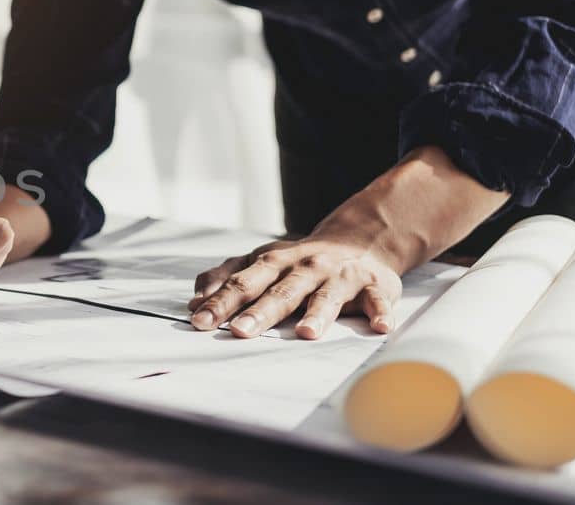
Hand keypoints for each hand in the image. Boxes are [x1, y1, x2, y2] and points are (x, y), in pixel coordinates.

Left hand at [189, 146, 509, 338]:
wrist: (358, 241)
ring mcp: (340, 275)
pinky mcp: (374, 285)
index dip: (220, 301)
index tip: (199, 321)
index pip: (242, 283)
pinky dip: (380, 312)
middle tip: (240, 331)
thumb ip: (226, 278)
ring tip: (306, 333)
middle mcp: (305, 266)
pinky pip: (377, 299)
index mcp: (273, 262)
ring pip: (327, 295)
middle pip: (279, 290)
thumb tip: (193, 301)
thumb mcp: (260, 263)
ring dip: (317, 313)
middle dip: (259, 311)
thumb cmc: (299, 262)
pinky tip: (380, 326)